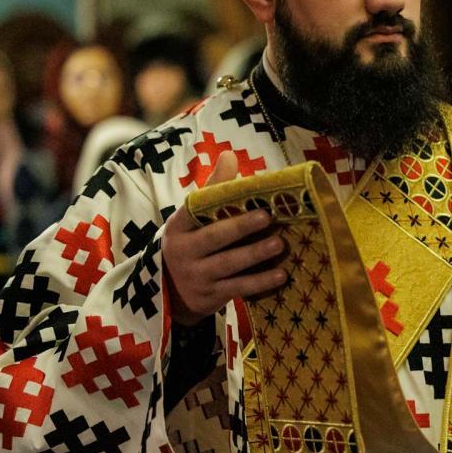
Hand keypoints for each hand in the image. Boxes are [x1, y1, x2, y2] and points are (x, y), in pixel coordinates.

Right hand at [162, 151, 287, 325]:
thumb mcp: (193, 219)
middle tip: (267, 217)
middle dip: (240, 227)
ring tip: (279, 245)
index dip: (215, 200)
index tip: (238, 192)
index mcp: (178, 227)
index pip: (193, 210)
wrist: (171, 292)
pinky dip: (259, 282)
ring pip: (229, 265)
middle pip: (214, 238)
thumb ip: (213, 189)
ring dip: (255, 255)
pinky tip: (280, 275)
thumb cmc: (192, 244)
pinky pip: (238, 288)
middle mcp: (183, 252)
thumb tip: (229, 155)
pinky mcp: (210, 297)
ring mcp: (196, 277)